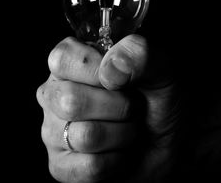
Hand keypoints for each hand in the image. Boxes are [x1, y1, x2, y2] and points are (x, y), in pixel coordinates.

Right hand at [36, 35, 179, 181]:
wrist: (167, 142)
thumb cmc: (157, 101)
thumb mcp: (160, 69)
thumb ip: (140, 54)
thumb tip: (110, 70)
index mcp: (70, 64)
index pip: (63, 58)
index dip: (96, 70)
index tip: (121, 79)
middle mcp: (54, 95)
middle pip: (70, 101)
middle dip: (119, 106)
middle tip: (132, 106)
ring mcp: (53, 132)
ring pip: (86, 137)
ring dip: (124, 134)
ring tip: (129, 128)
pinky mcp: (61, 167)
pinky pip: (91, 167)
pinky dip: (119, 161)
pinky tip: (120, 152)